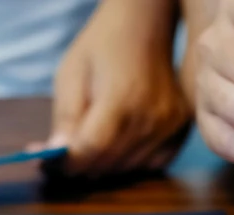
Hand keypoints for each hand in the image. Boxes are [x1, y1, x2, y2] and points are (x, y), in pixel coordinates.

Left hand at [41, 0, 190, 177]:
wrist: (144, 26)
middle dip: (84, 164)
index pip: (91, 149)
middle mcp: (149, 117)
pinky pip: (151, 165)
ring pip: (127, 168)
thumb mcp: (71, 73)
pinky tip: (122, 142)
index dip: (68, 162)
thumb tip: (55, 156)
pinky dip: (131, 162)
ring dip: (106, 164)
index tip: (53, 164)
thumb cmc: (102, 47)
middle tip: (71, 151)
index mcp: (120, 98)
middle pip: (108, 164)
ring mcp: (168, 125)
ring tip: (97, 140)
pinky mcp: (180, 129)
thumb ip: (64, 117)